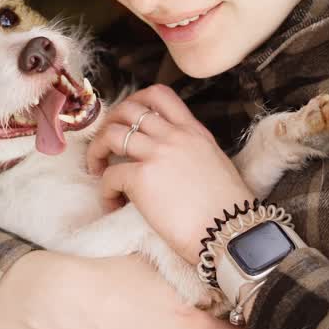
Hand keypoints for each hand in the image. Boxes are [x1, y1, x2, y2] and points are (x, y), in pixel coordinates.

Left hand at [87, 84, 252, 262]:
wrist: (231, 234)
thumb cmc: (227, 211)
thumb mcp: (215, 164)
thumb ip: (192, 150)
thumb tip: (170, 158)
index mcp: (194, 131)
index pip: (159, 94)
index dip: (134, 101)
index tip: (125, 119)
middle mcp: (175, 136)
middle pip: (128, 109)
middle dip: (109, 123)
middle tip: (105, 144)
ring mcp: (157, 154)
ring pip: (111, 135)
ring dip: (97, 151)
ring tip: (98, 170)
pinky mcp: (142, 178)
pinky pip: (109, 174)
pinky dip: (105, 190)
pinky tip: (113, 203)